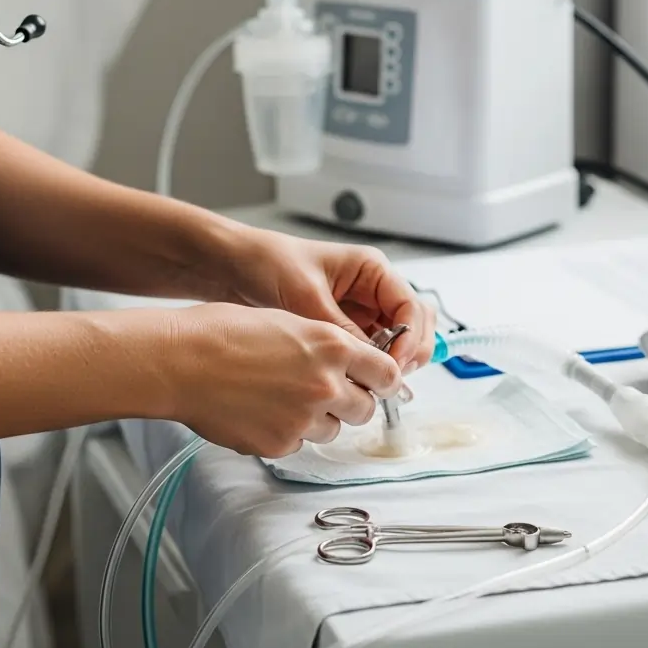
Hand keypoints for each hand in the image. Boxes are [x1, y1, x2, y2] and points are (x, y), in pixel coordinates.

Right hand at [165, 303, 401, 457]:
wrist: (180, 361)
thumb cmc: (223, 332)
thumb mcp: (287, 321)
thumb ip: (325, 344)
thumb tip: (348, 363)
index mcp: (331, 346)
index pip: (387, 373)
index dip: (383, 379)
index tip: (377, 382)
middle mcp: (325, 384)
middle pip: (366, 408)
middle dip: (352, 402)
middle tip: (325, 393)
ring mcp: (303, 419)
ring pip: (332, 429)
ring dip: (317, 419)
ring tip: (280, 398)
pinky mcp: (279, 444)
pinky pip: (297, 444)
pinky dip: (285, 432)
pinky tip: (259, 411)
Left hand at [223, 229, 436, 370]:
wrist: (234, 267)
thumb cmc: (268, 263)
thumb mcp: (306, 295)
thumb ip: (339, 328)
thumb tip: (368, 361)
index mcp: (371, 270)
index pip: (411, 306)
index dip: (410, 338)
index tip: (393, 363)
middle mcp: (372, 291)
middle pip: (414, 326)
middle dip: (410, 353)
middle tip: (392, 379)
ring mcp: (360, 313)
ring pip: (396, 343)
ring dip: (391, 364)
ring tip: (373, 385)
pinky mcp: (344, 332)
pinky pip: (369, 353)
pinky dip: (369, 369)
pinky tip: (356, 384)